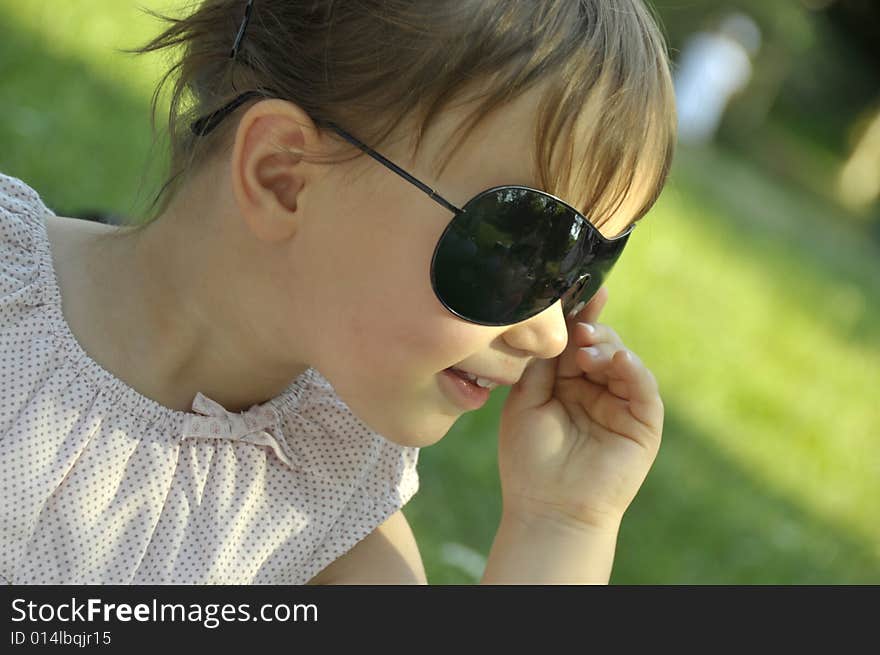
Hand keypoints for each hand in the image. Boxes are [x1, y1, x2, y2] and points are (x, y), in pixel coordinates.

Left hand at [498, 286, 663, 532]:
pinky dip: (633, 368)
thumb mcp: (526, 399)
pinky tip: (615, 360)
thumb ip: (541, 362)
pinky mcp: (643, 424)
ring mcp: (621, 406)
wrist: (548, 508)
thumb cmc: (529, 458)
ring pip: (623, 361)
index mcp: (566, 384)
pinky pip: (644, 388)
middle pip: (601, 345)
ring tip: (587, 349)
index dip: (577, 318)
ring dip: (608, 347)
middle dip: (591, 329)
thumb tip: (552, 322)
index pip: (574, 343)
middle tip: (579, 325)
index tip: (576, 291)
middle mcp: (595, 390)